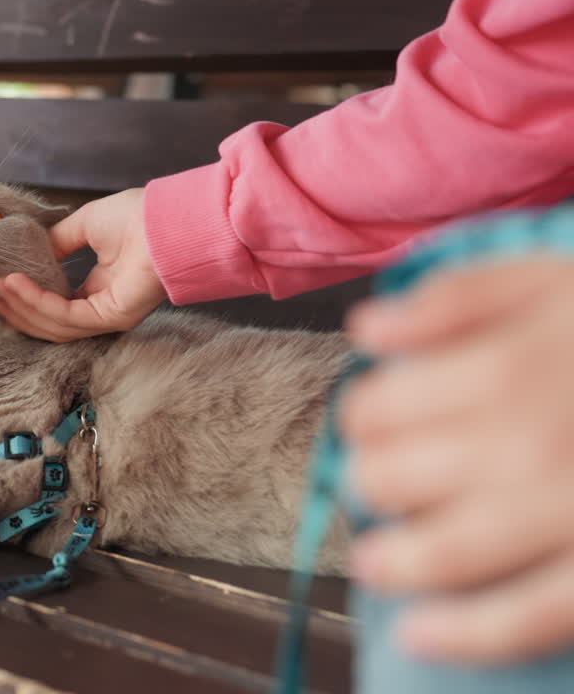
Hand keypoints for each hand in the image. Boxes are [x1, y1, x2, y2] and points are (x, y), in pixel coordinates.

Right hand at [0, 188, 165, 340]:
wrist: (167, 218)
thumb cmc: (137, 216)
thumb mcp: (85, 225)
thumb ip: (58, 242)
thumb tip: (34, 252)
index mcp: (101, 289)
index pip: (58, 307)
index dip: (28, 299)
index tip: (2, 286)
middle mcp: (103, 308)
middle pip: (52, 323)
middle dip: (19, 310)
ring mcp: (108, 317)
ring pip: (54, 325)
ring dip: (22, 306)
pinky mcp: (111, 317)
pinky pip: (65, 316)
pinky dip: (37, 302)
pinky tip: (17, 284)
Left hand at [340, 257, 573, 664]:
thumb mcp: (556, 282)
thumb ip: (457, 300)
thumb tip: (368, 329)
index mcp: (506, 373)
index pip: (379, 410)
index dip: (364, 417)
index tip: (373, 420)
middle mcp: (528, 449)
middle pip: (395, 481)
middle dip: (373, 484)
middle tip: (379, 484)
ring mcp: (570, 514)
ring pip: (447, 552)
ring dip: (395, 561)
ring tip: (376, 562)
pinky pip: (531, 616)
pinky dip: (468, 632)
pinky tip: (421, 635)